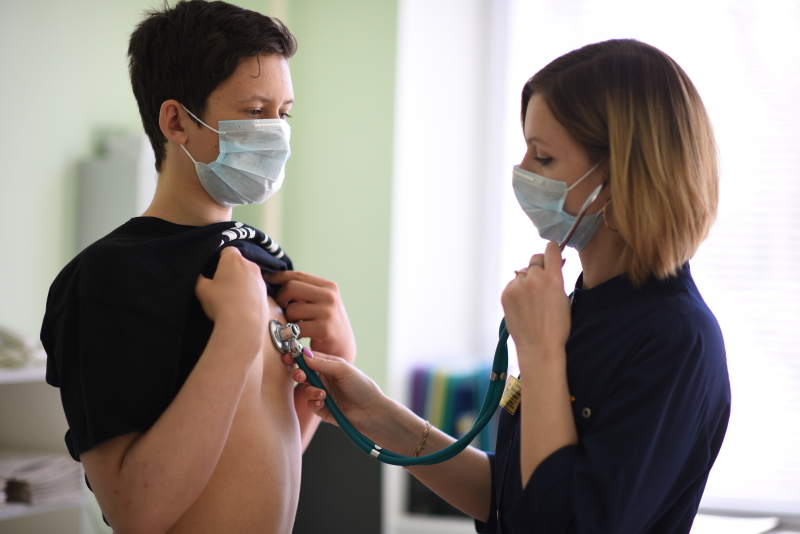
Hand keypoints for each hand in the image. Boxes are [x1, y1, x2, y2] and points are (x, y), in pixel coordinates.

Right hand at [195, 247, 267, 338]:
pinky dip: (248, 292)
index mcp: (234, 259)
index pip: (227, 250)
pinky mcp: (266, 292)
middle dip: (230, 270)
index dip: (219, 259)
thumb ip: (199, 278)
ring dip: (241, 281)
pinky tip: (241, 304)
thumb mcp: (201, 289)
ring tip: (231, 297)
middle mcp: (250, 265)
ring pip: (248, 275)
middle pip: (239, 262)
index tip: (214, 271)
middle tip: (221, 285)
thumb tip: (199, 275)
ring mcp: (260, 278)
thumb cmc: (221, 303)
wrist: (244, 324)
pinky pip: (254, 287)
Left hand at [266, 271, 355, 363]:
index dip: (279, 277)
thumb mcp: (320, 303)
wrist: (343, 349)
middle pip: (291, 288)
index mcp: (329, 287)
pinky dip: (292, 334)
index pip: (298, 275)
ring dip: (288, 320)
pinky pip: (295, 328)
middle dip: (280, 298)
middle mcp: (330, 296)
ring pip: (291, 309)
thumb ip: (305, 292)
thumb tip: (275, 279)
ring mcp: (327, 312)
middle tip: (281, 309)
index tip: (268, 279)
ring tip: (294, 326)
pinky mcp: (323, 329)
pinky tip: (298, 337)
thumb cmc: (326, 325)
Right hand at [291, 350, 384, 432]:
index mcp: (331, 366)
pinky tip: (324, 402)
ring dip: (310, 391)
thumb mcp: (343, 370)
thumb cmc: (362, 387)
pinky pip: (310, 404)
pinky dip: (314, 402)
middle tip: (300, 376)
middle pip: (304, 374)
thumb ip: (323, 363)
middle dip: (300, 374)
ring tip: (322, 394)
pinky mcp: (322, 408)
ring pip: (305, 390)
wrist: (371, 411)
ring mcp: (323, 394)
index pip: (310, 359)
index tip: (288, 357)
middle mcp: (325, 379)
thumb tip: (304, 354)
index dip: (299, 357)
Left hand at [501, 241, 570, 359]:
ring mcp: (517, 287)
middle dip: (539, 267)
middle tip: (542, 281)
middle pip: (535, 260)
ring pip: (522, 273)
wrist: (539, 347)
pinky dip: (517, 290)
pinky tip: (523, 305)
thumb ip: (557, 278)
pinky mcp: (506, 294)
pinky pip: (513, 284)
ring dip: (527, 280)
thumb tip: (554, 263)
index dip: (553, 250)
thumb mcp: (564, 298)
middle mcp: (533, 279)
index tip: (553, 252)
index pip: (551, 249)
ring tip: (532, 300)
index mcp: (552, 279)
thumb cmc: (556, 326)